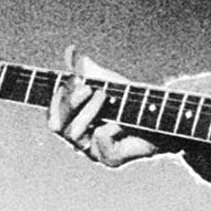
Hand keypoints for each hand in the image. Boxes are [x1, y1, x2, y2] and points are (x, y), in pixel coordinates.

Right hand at [47, 46, 163, 167]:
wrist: (158, 116)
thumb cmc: (128, 99)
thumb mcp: (107, 80)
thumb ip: (88, 70)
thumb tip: (71, 51)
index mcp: (72, 119)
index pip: (52, 112)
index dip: (57, 97)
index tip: (74, 79)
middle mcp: (77, 136)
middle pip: (56, 124)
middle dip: (70, 103)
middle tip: (89, 87)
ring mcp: (92, 150)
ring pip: (74, 134)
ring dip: (89, 112)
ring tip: (105, 96)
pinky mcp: (110, 159)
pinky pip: (100, 149)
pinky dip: (108, 133)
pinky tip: (119, 124)